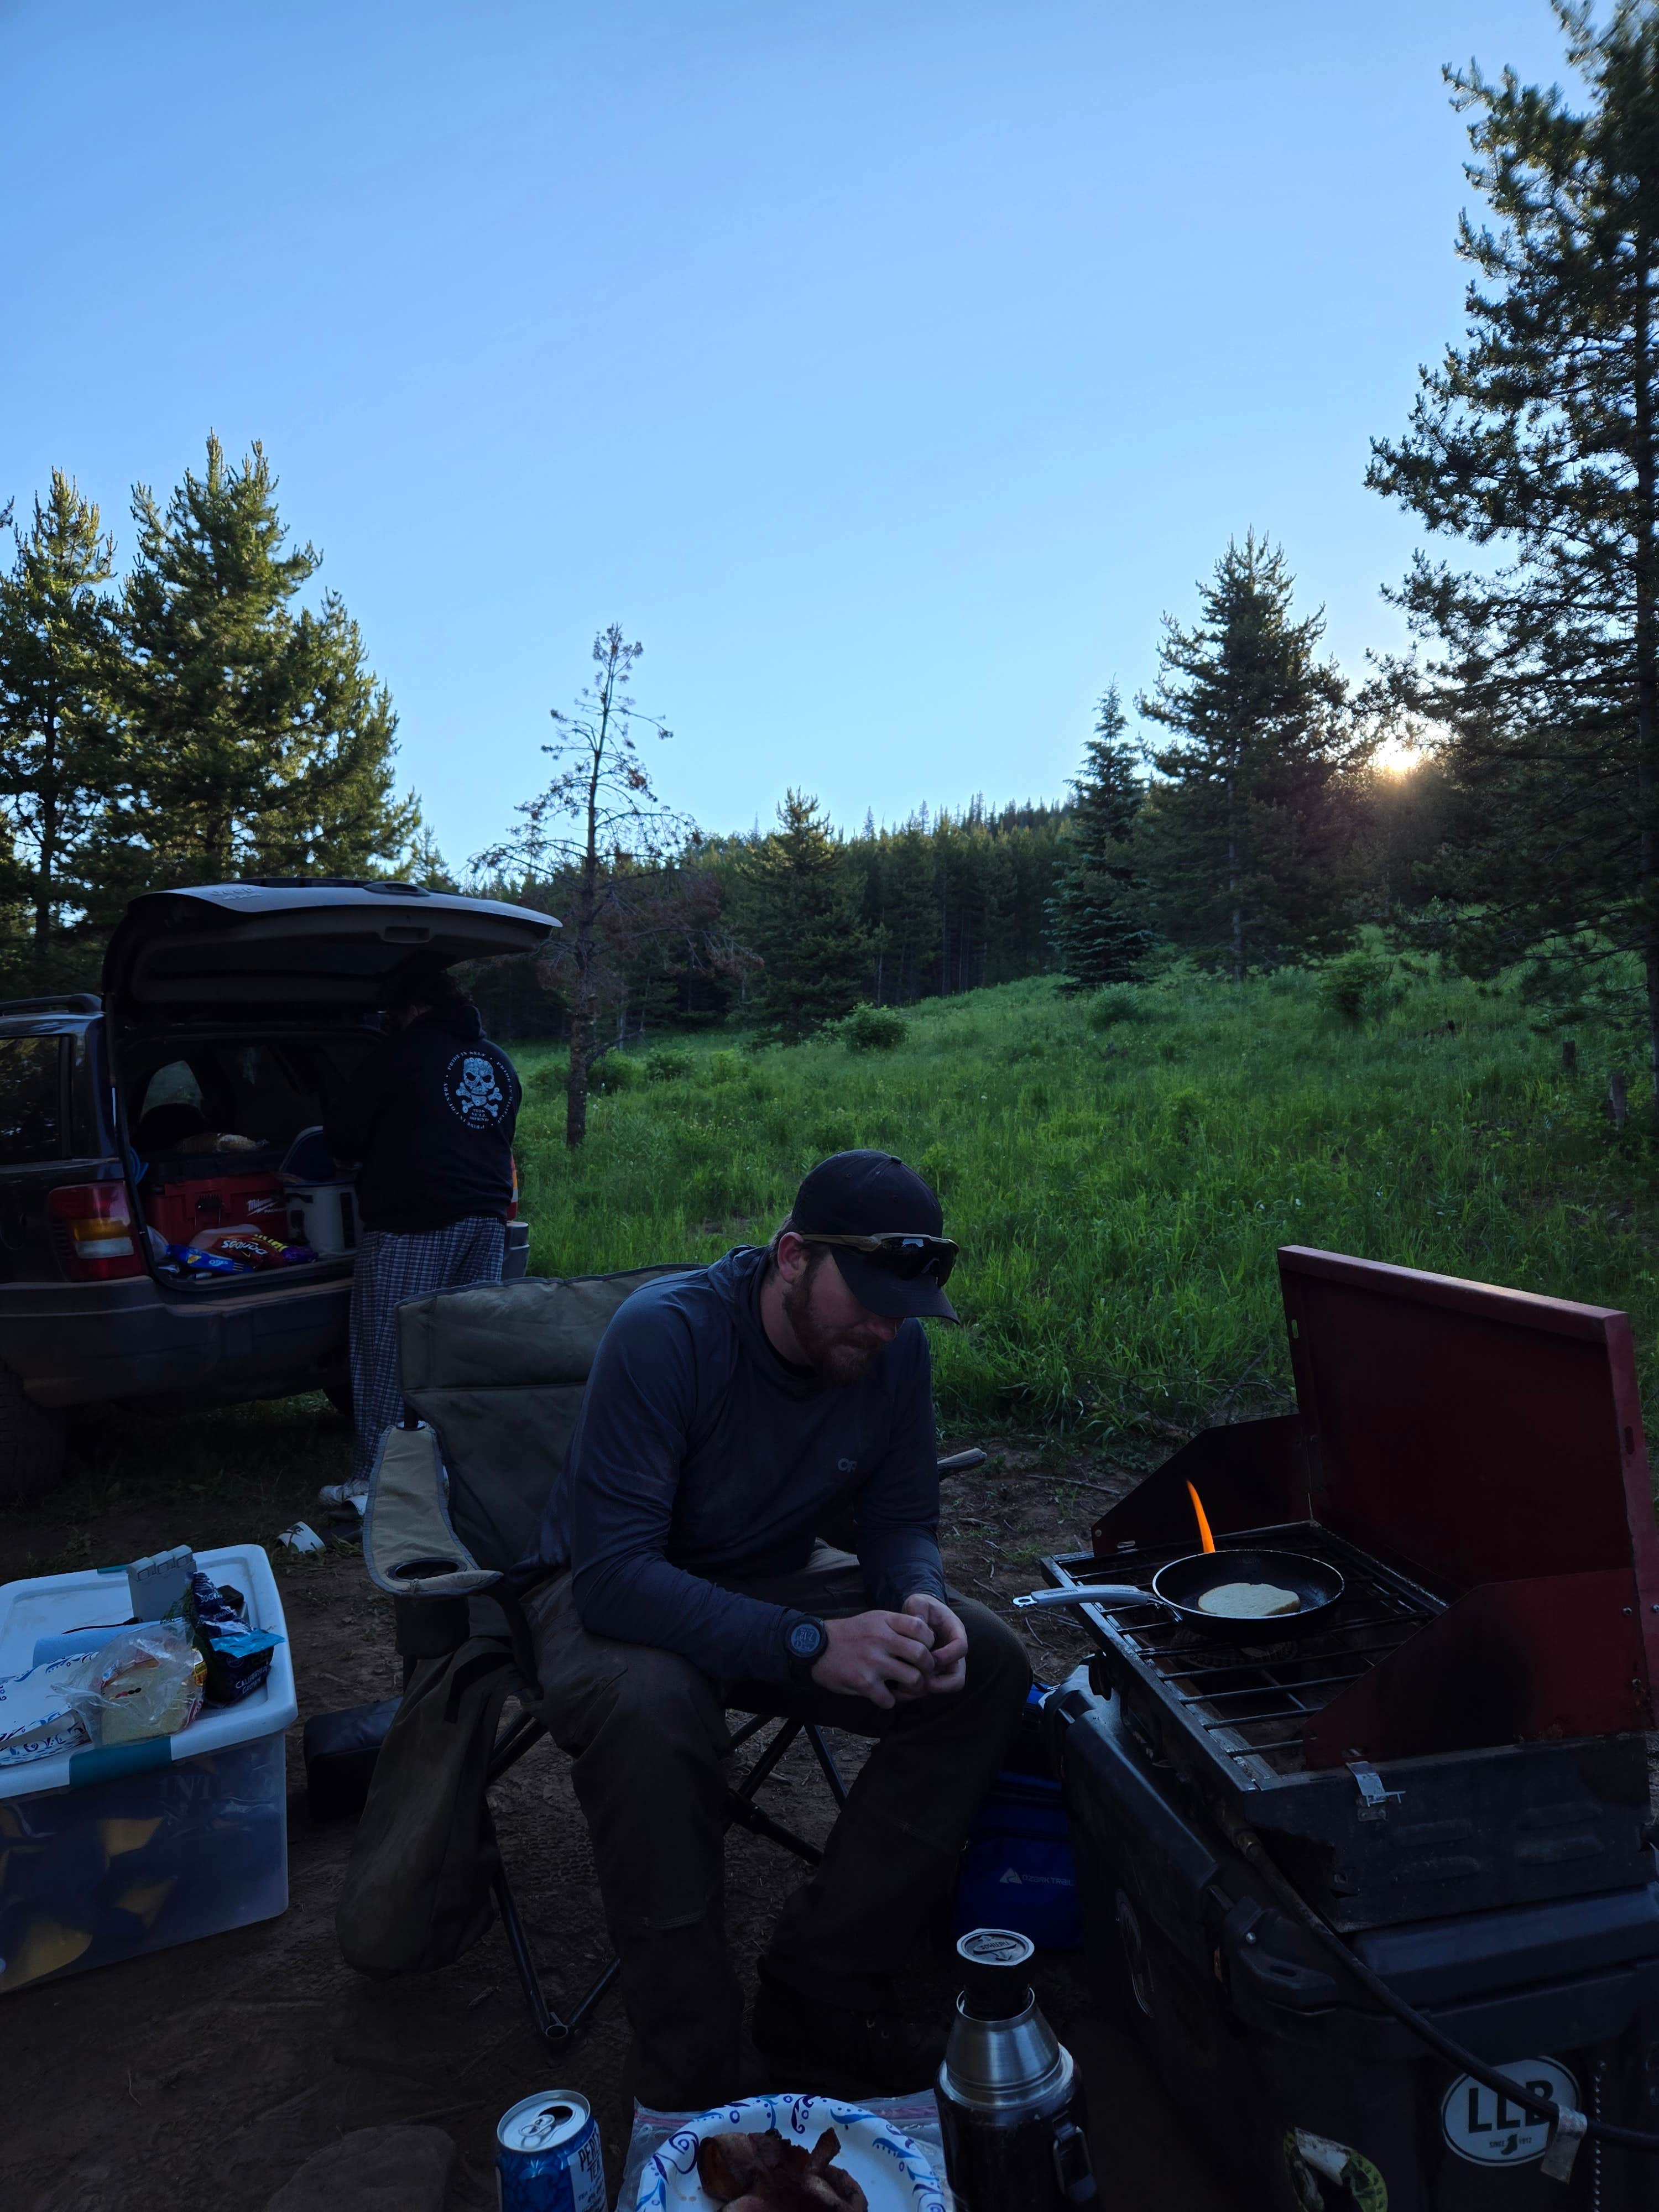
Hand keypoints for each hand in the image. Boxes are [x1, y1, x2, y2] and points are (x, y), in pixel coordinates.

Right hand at [811, 1609, 935, 1709]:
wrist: (815, 1647)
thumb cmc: (849, 1634)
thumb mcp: (874, 1619)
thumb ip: (898, 1625)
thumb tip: (926, 1637)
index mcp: (885, 1622)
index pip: (922, 1628)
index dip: (929, 1642)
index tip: (924, 1650)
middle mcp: (881, 1639)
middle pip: (922, 1655)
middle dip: (928, 1668)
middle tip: (922, 1673)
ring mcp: (873, 1662)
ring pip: (913, 1679)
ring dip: (914, 1688)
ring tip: (906, 1688)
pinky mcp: (863, 1683)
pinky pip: (890, 1700)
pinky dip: (889, 1701)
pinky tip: (883, 1696)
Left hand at [902, 1594, 967, 1694]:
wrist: (916, 1615)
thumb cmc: (919, 1608)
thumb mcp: (918, 1601)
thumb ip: (918, 1608)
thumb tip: (918, 1623)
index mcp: (955, 1632)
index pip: (961, 1647)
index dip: (948, 1655)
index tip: (931, 1657)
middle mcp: (953, 1653)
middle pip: (958, 1676)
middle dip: (941, 1683)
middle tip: (922, 1681)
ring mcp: (944, 1665)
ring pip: (946, 1687)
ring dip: (929, 1689)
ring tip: (909, 1686)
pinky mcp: (933, 1674)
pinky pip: (931, 1689)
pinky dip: (917, 1691)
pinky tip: (900, 1689)